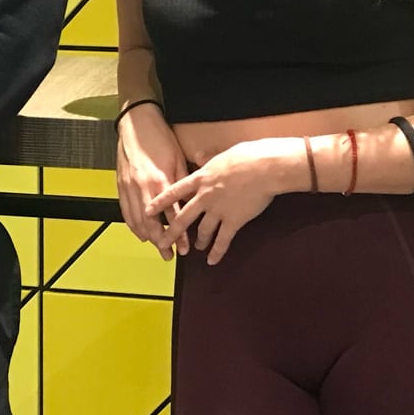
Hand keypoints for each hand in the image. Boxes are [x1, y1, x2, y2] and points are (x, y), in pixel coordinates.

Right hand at [115, 104, 190, 258]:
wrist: (136, 123)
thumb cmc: (160, 138)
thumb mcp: (178, 159)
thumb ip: (184, 184)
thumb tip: (194, 201)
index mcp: (160, 180)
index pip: (171, 215)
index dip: (178, 234)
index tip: (185, 247)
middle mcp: (143, 187)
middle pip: (151, 224)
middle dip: (161, 242)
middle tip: (170, 255)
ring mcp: (129, 187)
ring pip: (136, 221)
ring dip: (147, 237)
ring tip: (157, 247)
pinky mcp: (120, 185)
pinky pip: (125, 211)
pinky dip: (133, 225)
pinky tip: (140, 233)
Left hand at [149, 138, 299, 265]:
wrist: (265, 167)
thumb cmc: (246, 156)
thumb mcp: (221, 154)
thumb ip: (207, 157)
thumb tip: (198, 155)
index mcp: (201, 179)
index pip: (174, 192)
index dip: (160, 203)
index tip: (148, 211)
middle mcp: (205, 196)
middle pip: (183, 217)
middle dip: (171, 232)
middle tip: (162, 242)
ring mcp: (218, 210)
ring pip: (202, 230)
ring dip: (198, 241)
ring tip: (196, 248)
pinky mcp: (234, 220)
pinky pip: (223, 240)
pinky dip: (217, 251)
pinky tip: (212, 260)